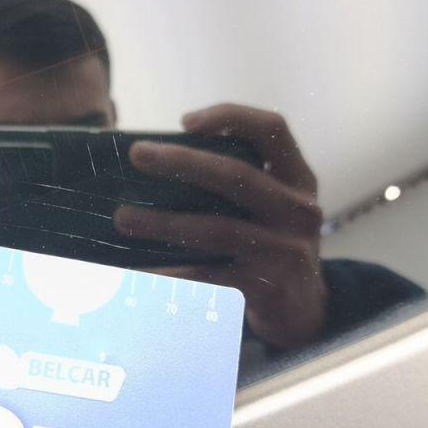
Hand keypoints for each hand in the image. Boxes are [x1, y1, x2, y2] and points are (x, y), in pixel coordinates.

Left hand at [114, 103, 326, 348]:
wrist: (303, 311)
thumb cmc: (270, 245)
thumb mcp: (270, 207)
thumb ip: (234, 183)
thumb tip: (157, 162)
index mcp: (298, 178)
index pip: (272, 130)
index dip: (230, 117)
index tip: (185, 122)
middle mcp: (299, 210)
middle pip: (237, 175)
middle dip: (182, 162)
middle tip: (137, 155)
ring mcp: (287, 250)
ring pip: (217, 229)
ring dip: (164, 222)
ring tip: (123, 218)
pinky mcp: (268, 287)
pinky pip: (209, 275)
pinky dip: (171, 272)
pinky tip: (140, 271)